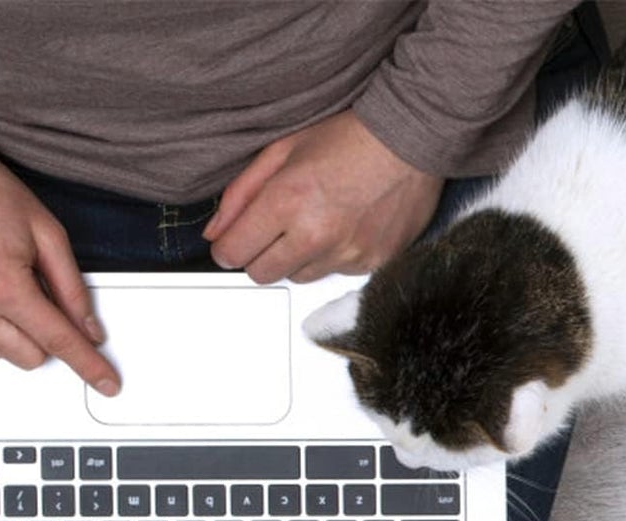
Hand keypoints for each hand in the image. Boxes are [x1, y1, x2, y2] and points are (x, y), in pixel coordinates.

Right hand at [0, 124, 119, 393]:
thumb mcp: (47, 234)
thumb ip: (72, 289)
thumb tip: (89, 330)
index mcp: (3, 284)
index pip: (58, 341)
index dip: (88, 365)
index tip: (106, 383)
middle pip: (29, 358)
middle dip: (42, 336)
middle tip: (33, 295)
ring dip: (7, 329)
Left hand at [205, 111, 442, 283]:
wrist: (410, 142)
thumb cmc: (349, 138)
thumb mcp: (283, 150)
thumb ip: (242, 193)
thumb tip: (215, 231)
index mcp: (287, 200)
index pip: (235, 252)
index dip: (228, 247)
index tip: (233, 242)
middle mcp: (315, 234)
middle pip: (262, 274)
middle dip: (259, 255)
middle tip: (273, 230)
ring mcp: (345, 254)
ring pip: (298, 277)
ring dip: (297, 257)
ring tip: (315, 222)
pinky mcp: (369, 264)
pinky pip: (334, 275)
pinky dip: (332, 257)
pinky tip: (343, 227)